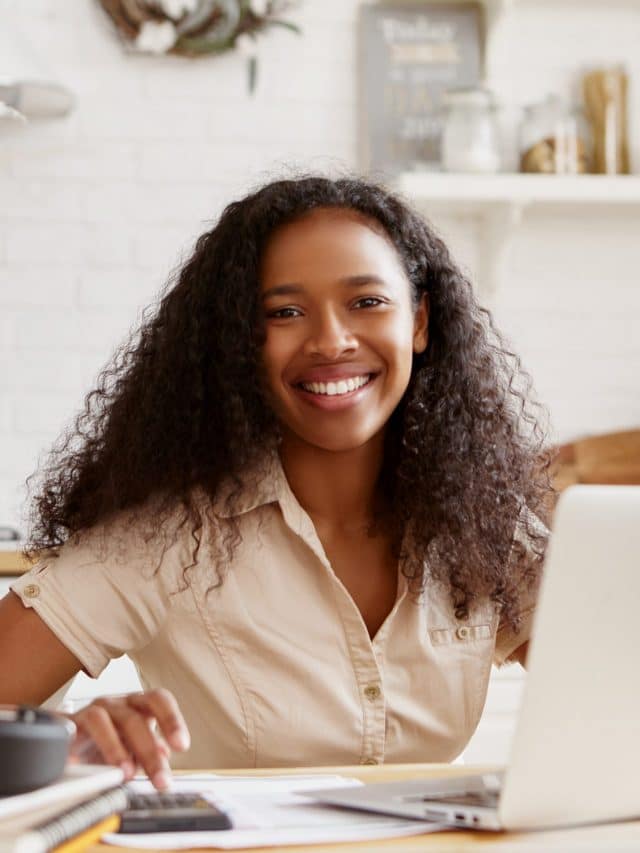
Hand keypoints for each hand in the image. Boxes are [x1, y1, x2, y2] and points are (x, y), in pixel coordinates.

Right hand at [67, 689, 189, 789]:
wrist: (70, 747)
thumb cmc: (108, 745)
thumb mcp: (133, 751)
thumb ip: (148, 753)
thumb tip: (163, 755)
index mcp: (137, 707)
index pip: (158, 700)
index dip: (171, 720)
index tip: (181, 745)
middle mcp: (117, 704)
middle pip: (136, 718)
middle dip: (149, 752)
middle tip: (159, 779)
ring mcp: (93, 711)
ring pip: (104, 719)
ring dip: (117, 748)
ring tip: (126, 774)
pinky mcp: (70, 723)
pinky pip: (76, 727)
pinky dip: (84, 744)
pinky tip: (88, 764)